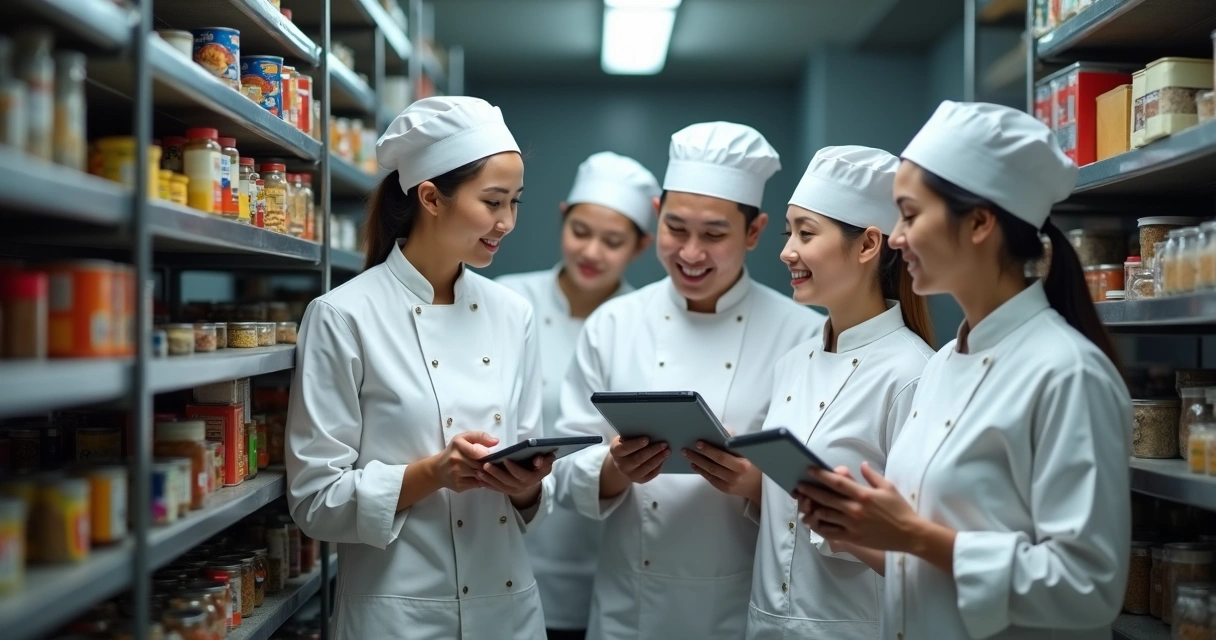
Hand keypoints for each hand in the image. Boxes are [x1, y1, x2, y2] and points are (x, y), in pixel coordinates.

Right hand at [430, 431, 499, 492]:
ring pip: (480, 475)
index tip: (493, 456)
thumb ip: (480, 437)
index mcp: (458, 444)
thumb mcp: (464, 439)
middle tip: (493, 463)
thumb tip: (496, 441)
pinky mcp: (458, 485)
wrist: (438, 469)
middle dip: (488, 465)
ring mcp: (456, 474)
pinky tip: (482, 477)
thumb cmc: (455, 451)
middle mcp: (455, 459)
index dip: (487, 455)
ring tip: (488, 470)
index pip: (476, 451)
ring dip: (486, 474)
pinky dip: (482, 481)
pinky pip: (477, 484)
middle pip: (480, 464)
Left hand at [478, 453, 555, 508]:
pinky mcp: (507, 491)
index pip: (523, 475)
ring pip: (500, 486)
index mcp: (534, 478)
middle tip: (486, 465)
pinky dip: (487, 484)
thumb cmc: (539, 465)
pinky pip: (496, 489)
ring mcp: (514, 490)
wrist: (534, 478)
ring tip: (479, 471)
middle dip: (497, 473)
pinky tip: (479, 478)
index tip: (505, 460)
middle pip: (509, 481)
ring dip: (489, 479)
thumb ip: (545, 459)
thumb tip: (537, 460)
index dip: (514, 469)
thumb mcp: (547, 461)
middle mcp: (524, 486)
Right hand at [608, 435, 669, 483]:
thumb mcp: (624, 439)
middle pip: (638, 459)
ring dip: (658, 458)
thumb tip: (649, 430)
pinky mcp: (639, 480)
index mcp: (616, 452)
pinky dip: (659, 466)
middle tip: (663, 444)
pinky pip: (651, 474)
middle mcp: (622, 465)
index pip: (625, 448)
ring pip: (646, 467)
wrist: (622, 462)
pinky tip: (663, 459)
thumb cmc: (625, 445)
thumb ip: (632, 435)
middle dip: (652, 451)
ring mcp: (630, 474)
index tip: (647, 439)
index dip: (636, 444)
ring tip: (667, 451)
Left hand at [684, 441, 761, 500]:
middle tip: (687, 448)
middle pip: (713, 465)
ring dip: (697, 463)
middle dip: (698, 456)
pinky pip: (711, 479)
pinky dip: (701, 471)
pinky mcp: (725, 489)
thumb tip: (721, 430)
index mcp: (743, 465)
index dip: (709, 450)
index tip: (698, 442)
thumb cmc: (754, 464)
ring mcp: (730, 484)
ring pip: (710, 473)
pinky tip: (694, 465)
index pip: (722, 457)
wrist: (760, 486)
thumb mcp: (748, 452)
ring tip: (687, 454)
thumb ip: (735, 442)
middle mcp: (735, 476)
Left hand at [793, 462, 921, 552]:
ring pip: (825, 516)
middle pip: (826, 498)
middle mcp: (855, 509)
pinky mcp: (853, 538)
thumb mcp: (888, 488)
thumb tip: (861, 465)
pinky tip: (812, 521)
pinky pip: (831, 533)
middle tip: (799, 486)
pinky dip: (819, 527)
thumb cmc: (900, 509)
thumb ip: (872, 476)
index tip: (809, 470)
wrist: (909, 534)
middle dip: (810, 491)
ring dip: (811, 509)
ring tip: (802, 504)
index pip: (837, 483)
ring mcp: (852, 525)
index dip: (821, 475)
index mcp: (863, 495)